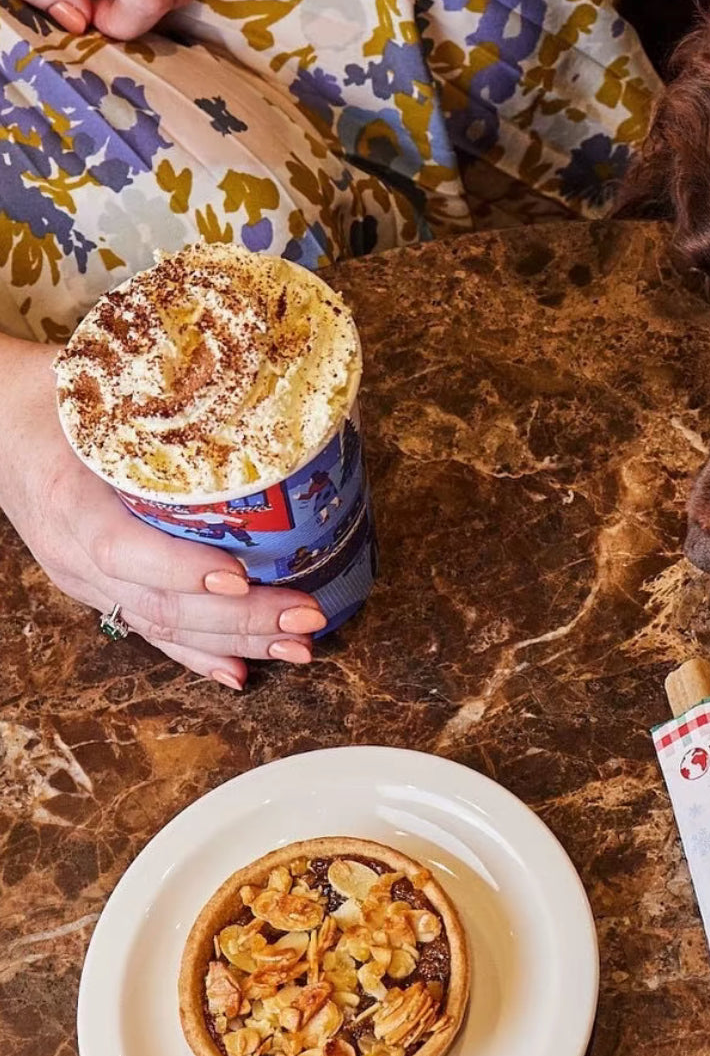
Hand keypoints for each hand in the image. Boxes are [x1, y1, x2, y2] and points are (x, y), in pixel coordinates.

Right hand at [0, 336, 324, 688]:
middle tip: (306, 615)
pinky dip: (199, 657)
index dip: (180, 569)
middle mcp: (75, 554)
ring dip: (239, 642)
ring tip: (299, 649)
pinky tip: (242, 675)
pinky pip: (151, 633)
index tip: (237, 576)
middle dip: (241, 618)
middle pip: (159, 604)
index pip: (123, 549)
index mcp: (69, 502)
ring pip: (164, 627)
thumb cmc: (57, 398)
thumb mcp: (96, 388)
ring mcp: (86, 580)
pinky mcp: (101, 590)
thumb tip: (251, 380)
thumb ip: (161, 392)